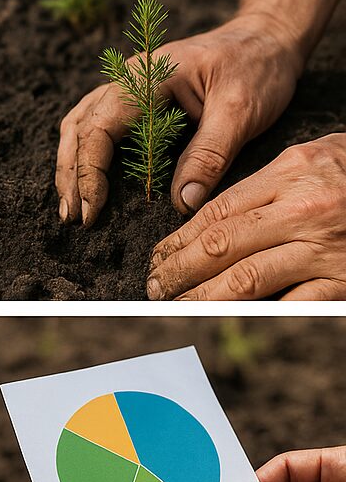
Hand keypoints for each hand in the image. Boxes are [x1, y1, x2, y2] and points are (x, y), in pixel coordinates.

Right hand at [56, 14, 301, 225]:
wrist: (266, 39)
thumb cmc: (255, 68)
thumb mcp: (240, 112)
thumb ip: (209, 155)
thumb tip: (182, 203)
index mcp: (143, 78)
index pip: (98, 128)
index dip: (90, 172)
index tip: (92, 210)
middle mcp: (126, 80)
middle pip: (79, 129)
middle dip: (72, 176)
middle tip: (73, 218)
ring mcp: (127, 87)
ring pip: (80, 126)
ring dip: (71, 166)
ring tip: (70, 206)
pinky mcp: (136, 100)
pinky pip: (97, 125)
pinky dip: (85, 154)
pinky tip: (86, 178)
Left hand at [148, 134, 345, 299]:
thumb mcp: (304, 159)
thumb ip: (257, 187)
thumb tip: (202, 216)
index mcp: (287, 175)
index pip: (214, 212)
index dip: (177, 240)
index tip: (156, 258)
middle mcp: (303, 211)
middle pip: (221, 245)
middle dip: (179, 270)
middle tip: (154, 287)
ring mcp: (326, 248)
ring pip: (249, 279)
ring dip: (204, 297)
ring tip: (177, 307)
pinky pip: (296, 304)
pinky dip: (260, 315)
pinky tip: (232, 322)